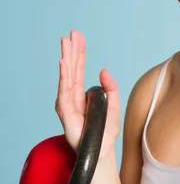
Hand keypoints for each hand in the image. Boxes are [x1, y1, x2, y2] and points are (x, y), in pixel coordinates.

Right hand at [55, 30, 120, 157]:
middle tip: (71, 33)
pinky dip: (63, 76)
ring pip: (67, 75)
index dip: (80, 52)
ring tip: (65, 42)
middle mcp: (73, 94)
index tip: (78, 36)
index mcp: (84, 92)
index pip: (80, 67)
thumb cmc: (106, 130)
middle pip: (72, 68)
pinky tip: (63, 64)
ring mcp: (68, 102)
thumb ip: (110, 87)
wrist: (102, 150)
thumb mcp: (113, 104)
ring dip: (66, 57)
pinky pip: (64, 90)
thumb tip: (103, 70)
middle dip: (71, 50)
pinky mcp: (65, 111)